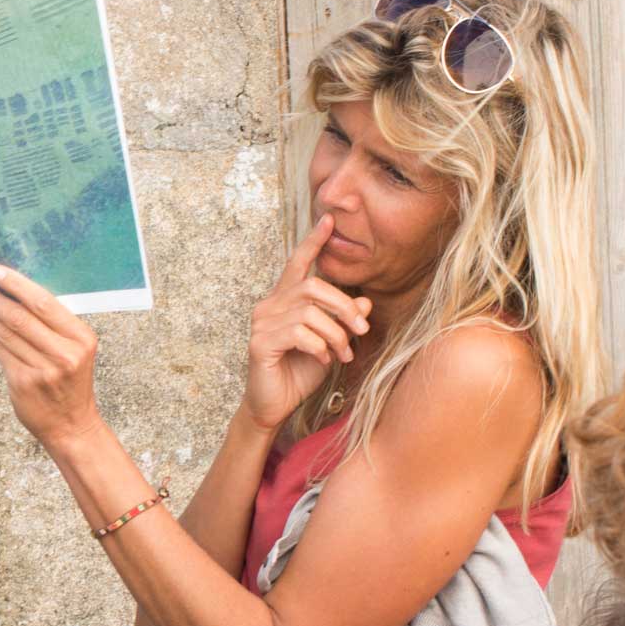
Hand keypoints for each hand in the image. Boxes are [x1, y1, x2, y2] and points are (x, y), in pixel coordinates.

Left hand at [0, 266, 103, 449]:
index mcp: (81, 337)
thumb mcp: (75, 350)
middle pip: (22, 316)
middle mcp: (64, 353)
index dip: (17, 285)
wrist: (71, 425)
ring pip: (6, 332)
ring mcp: (43, 369)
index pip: (45, 303)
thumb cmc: (70, 382)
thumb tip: (14, 293)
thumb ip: (53, 326)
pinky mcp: (22, 382)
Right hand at [243, 215, 369, 430]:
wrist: (274, 405)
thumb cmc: (300, 372)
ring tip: (343, 353)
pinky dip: (319, 346)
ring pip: (310, 312)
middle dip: (343, 306)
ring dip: (335, 334)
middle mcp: (269, 306)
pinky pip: (299, 334)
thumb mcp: (331, 343)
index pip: (297, 264)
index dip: (313, 242)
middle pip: (313, 286)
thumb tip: (365, 301)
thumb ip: (344, 321)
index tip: (328, 219)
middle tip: (362, 328)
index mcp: (285, 301)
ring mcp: (261, 323)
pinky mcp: (259, 342)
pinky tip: (324, 359)